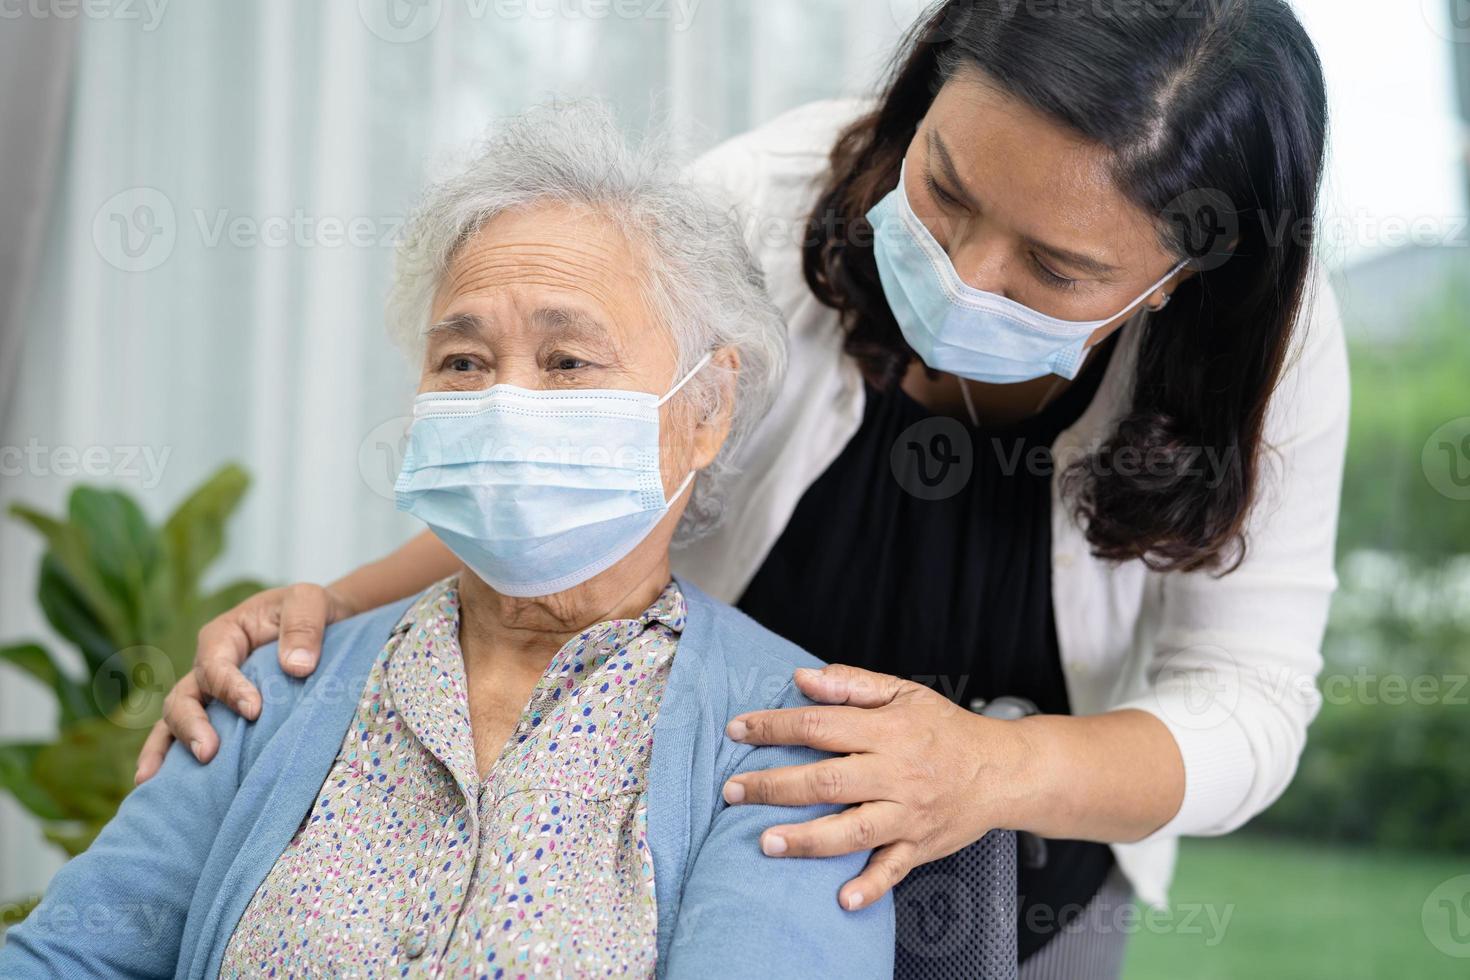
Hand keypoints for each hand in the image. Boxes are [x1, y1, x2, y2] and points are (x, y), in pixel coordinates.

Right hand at [134, 583, 358, 782]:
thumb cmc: (309, 610)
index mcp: (224, 636)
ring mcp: (209, 694)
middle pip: (184, 697)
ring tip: (155, 782)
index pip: (216, 665)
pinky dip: (168, 760)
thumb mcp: (309, 601)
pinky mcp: (220, 717)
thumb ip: (303, 627)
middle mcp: (208, 666)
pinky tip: (153, 788)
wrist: (321, 624)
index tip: (254, 710)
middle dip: (191, 726)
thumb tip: (297, 667)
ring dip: (169, 749)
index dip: (230, 688)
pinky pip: (185, 737)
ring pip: (175, 721)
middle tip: (208, 753)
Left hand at [720, 664, 1031, 911]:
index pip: (820, 725)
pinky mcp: (920, 846)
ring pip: (853, 830)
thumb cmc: (945, 729)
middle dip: (775, 786)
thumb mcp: (904, 692)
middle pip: (828, 780)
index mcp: (888, 731)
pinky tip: (842, 898)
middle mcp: (897, 774)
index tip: (737, 730)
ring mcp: (909, 814)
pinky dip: (870, 886)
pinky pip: (893, 870)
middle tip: (732, 790)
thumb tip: (802, 679)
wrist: (1002, 770)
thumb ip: (851, 684)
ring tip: (765, 843)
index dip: (775, 726)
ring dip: (807, 839)